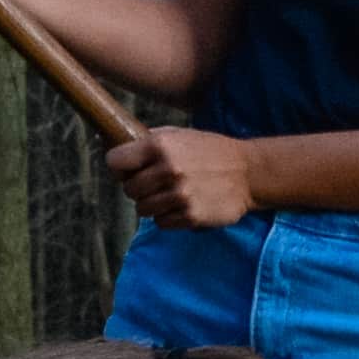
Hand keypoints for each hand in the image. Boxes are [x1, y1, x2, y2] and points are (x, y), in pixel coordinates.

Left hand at [107, 127, 261, 228]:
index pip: (115, 162)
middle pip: (128, 189)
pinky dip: (168, 217)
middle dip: (138, 188)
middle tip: (156, 183)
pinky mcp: (190, 216)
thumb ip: (147, 142)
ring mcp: (179, 195)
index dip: (120, 167)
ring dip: (153, 204)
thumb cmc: (209, 151)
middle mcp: (167, 169)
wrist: (248, 172)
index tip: (130, 169)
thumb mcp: (178, 135)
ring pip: (142, 209)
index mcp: (160, 145)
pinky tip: (183, 204)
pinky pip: (161, 222)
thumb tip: (109, 143)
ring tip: (171, 194)